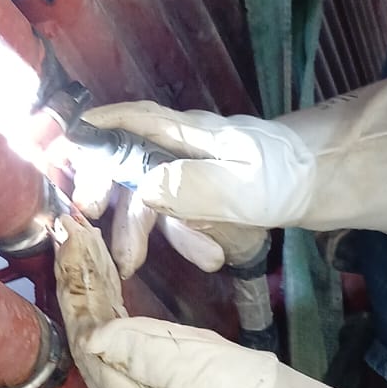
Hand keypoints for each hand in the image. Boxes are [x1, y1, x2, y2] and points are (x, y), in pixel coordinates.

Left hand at [53, 214, 275, 387]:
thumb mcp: (197, 370)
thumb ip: (144, 354)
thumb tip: (93, 337)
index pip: (87, 337)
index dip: (75, 289)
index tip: (70, 243)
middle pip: (88, 334)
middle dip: (77, 283)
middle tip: (70, 233)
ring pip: (99, 335)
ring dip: (90, 290)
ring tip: (83, 246)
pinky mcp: (149, 385)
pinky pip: (116, 342)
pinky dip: (107, 307)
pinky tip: (104, 284)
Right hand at [70, 99, 311, 277]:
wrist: (321, 182)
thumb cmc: (282, 177)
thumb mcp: (240, 187)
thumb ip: (190, 187)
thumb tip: (143, 188)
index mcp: (187, 134)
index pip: (132, 122)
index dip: (95, 130)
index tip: (65, 145)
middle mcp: (182, 145)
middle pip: (129, 164)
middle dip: (111, 202)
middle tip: (94, 232)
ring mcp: (191, 166)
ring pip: (151, 195)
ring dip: (154, 232)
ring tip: (163, 266)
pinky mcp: (202, 188)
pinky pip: (178, 210)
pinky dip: (185, 235)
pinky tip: (209, 257)